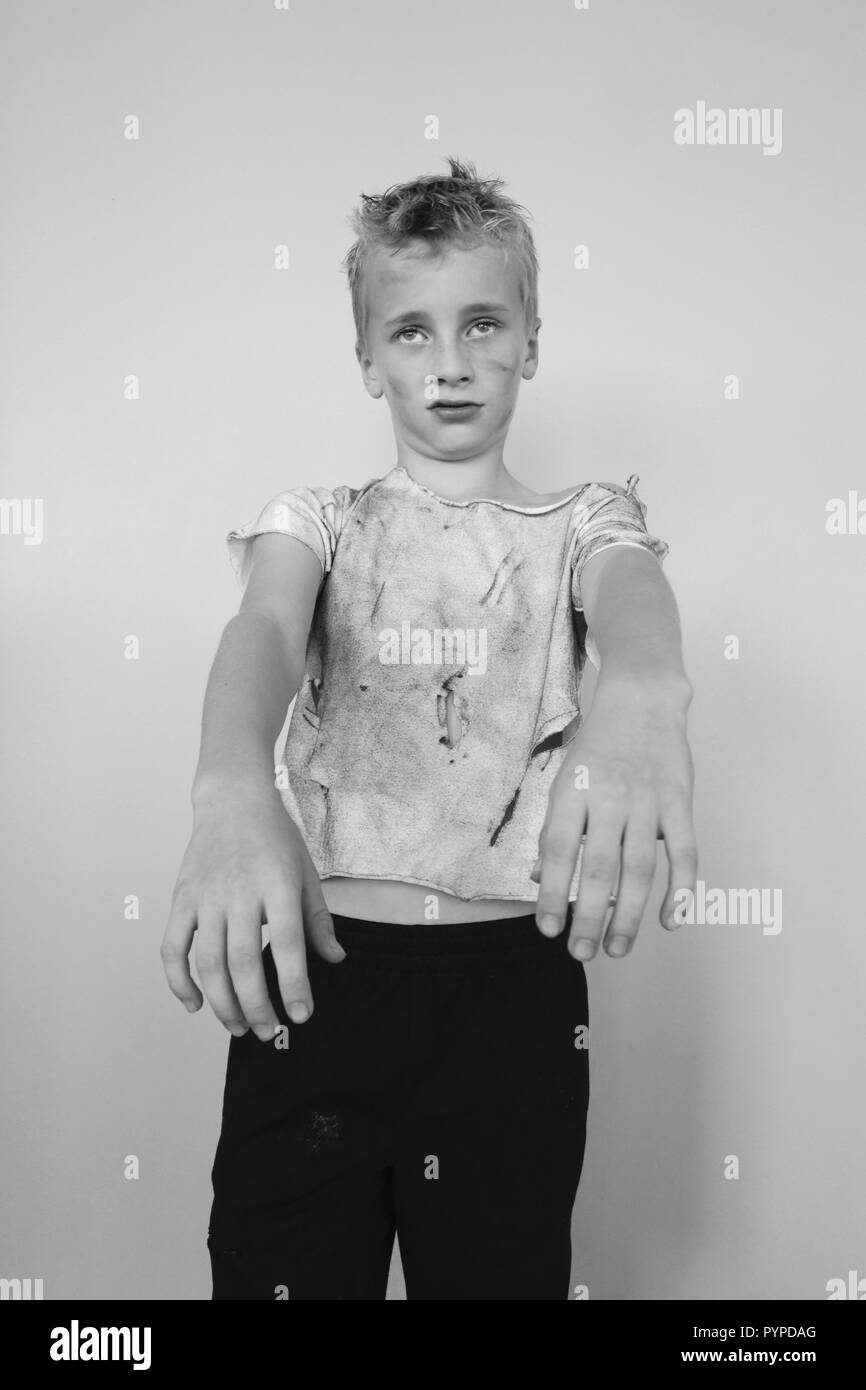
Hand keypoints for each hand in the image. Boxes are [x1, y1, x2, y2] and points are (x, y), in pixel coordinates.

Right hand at [160, 785, 344, 1039]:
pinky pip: (173, 948)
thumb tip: (334, 960)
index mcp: (277, 884)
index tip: (301, 1015)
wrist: (232, 799)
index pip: (286, 943)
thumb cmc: (275, 837)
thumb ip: (318, 919)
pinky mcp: (181, 900)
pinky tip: (195, 1004)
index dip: (293, 984)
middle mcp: (239, 892)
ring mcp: (205, 897)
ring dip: (222, 1003)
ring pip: (208, 963)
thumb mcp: (306, 872)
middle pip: (243, 961)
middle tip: (269, 1032)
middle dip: (257, 1005)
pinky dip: (179, 981)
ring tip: (240, 1026)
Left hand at [531, 676, 696, 959]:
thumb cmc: (597, 747)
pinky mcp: (679, 803)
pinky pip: (684, 854)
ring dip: (629, 915)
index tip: (547, 929)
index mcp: (572, 790)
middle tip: (581, 953)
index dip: (550, 893)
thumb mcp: (563, 778)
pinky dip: (680, 890)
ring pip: (639, 868)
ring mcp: (648, 800)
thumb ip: (554, 828)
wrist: (642, 701)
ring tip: (616, 949)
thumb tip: (536, 877)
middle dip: (589, 916)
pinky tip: (671, 920)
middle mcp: (609, 797)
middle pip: (598, 868)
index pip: (557, 850)